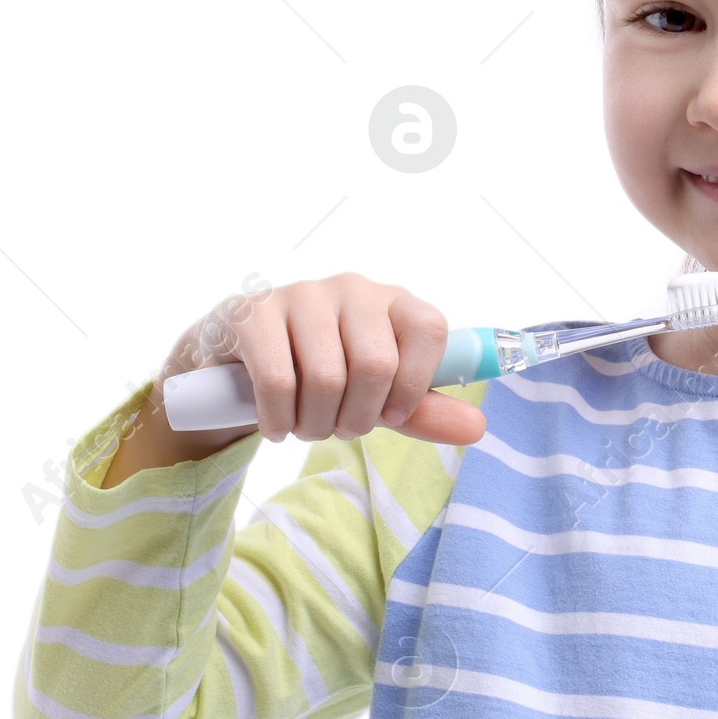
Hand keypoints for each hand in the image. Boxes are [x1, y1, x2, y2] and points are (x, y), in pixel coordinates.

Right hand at [160, 272, 485, 446]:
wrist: (240, 359)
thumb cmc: (325, 372)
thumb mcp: (379, 395)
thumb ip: (424, 410)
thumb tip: (477, 427)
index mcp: (394, 302)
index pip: (430, 329)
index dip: (416, 385)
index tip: (393, 417)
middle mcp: (353, 289)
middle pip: (376, 364)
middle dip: (359, 418)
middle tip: (341, 429)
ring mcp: (301, 295)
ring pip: (327, 379)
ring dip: (316, 424)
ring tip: (308, 426)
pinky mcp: (254, 314)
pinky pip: (278, 381)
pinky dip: (280, 420)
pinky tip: (277, 425)